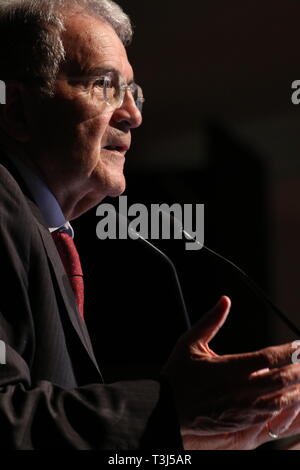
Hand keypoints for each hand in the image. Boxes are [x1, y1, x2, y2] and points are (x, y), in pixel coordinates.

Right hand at [162, 296, 299, 436]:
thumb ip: (210, 321)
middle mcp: (238, 390)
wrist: (165, 409)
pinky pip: (271, 417)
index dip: (288, 351)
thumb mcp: (189, 342)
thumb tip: (225, 300)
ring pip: (280, 402)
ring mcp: (241, 410)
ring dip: (297, 391)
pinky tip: (294, 401)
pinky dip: (287, 409)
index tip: (299, 345)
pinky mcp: (241, 425)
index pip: (267, 358)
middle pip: (280, 380)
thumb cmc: (177, 374)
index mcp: (227, 369)